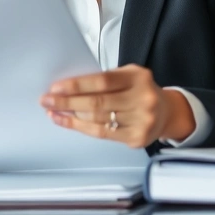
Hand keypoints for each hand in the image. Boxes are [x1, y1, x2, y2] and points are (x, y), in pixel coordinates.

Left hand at [40, 64, 194, 147]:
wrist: (167, 113)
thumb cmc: (140, 91)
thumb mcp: (128, 76)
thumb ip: (104, 80)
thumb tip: (68, 87)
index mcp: (138, 77)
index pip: (102, 81)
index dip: (77, 85)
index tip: (56, 87)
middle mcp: (142, 99)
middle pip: (97, 102)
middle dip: (67, 101)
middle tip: (46, 100)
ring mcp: (141, 120)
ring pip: (97, 119)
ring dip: (70, 116)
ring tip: (53, 111)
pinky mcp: (136, 138)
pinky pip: (102, 133)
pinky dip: (80, 127)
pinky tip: (66, 122)